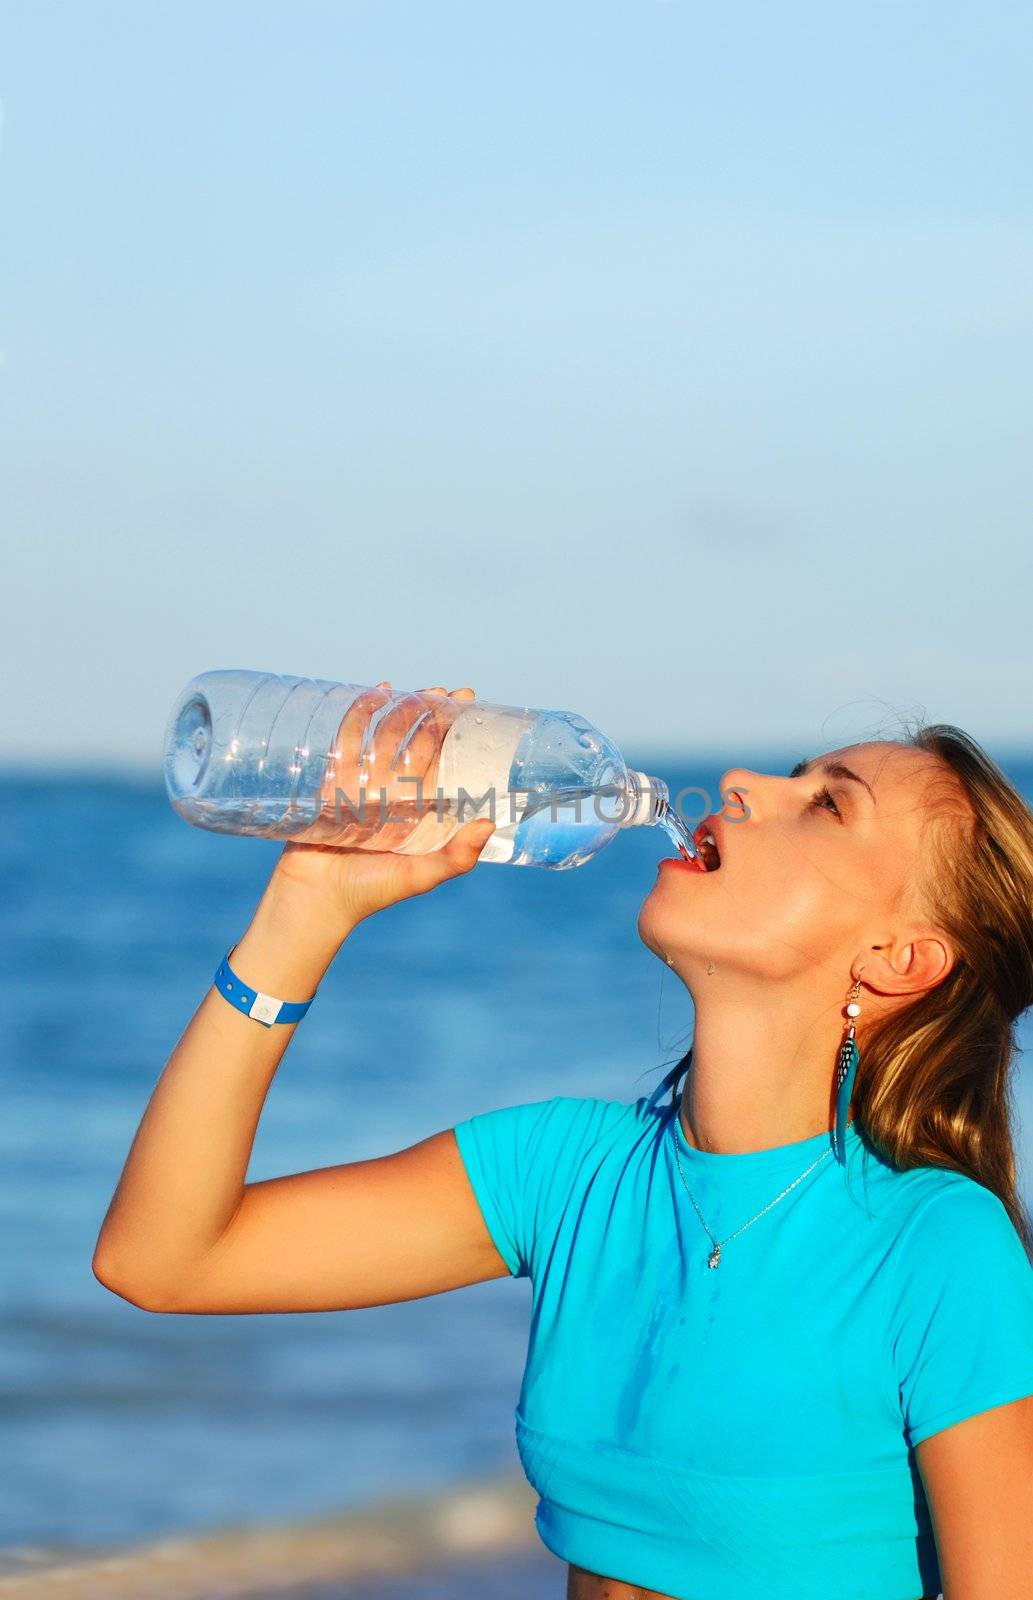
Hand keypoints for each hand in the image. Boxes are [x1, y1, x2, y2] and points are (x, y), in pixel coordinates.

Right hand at [271, 684, 495, 931]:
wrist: (312, 899)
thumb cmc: (369, 892)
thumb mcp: (418, 876)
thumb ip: (454, 858)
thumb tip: (489, 825)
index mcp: (419, 811)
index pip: (443, 764)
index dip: (457, 736)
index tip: (470, 707)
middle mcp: (394, 795)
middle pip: (415, 744)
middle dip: (430, 715)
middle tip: (444, 691)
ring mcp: (363, 785)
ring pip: (384, 738)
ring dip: (398, 711)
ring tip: (411, 688)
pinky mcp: (332, 782)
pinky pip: (347, 742)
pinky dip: (358, 716)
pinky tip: (372, 694)